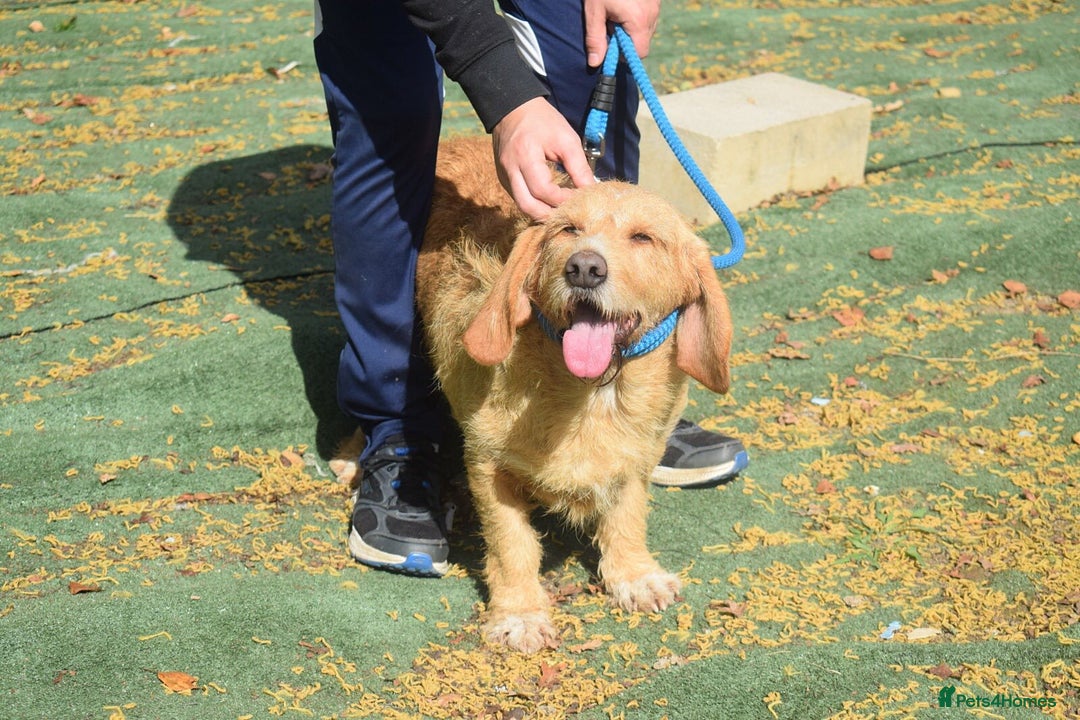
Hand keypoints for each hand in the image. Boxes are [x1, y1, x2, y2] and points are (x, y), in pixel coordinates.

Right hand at [492, 97, 595, 219]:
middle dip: (550, 215)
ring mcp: (504, 175)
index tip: (580, 199)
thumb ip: (579, 167)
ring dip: (542, 213)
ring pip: (522, 206)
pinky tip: (549, 202)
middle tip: (570, 214)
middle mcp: (510, 169)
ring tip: (561, 211)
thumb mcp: (566, 139)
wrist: (513, 108)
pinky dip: (535, 204)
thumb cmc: (543, 121)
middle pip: (528, 206)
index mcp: (526, 156)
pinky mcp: (503, 178)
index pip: (543, 190)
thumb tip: (591, 190)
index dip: (563, 199)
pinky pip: (519, 198)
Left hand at [584, 0, 660, 66]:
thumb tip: (595, 63)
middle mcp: (652, 14)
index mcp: (638, 21)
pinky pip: (649, 17)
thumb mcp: (594, 12)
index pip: (640, 53)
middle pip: (644, 42)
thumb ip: (595, 38)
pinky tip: (626, 6)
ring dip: (633, 29)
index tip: (612, 45)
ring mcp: (656, 6)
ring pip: (647, 30)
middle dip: (628, 41)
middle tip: (612, 25)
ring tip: (618, 13)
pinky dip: (638, 17)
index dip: (625, 54)